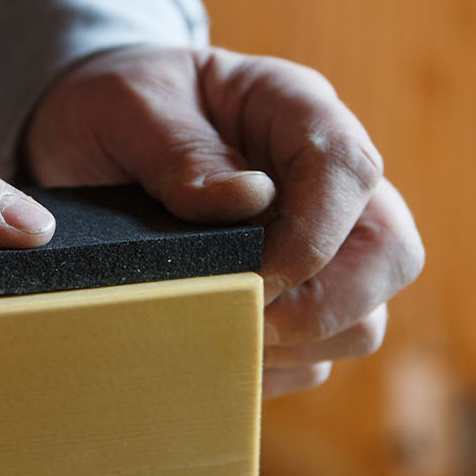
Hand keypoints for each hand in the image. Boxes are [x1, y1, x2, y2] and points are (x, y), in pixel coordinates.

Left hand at [23, 46, 423, 397]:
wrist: (85, 137)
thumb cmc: (116, 107)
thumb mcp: (126, 105)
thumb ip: (178, 149)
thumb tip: (245, 201)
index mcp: (295, 109)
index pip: (350, 169)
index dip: (315, 233)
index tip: (255, 274)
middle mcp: (325, 181)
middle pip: (390, 253)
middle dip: (326, 306)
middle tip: (244, 318)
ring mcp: (320, 244)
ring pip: (363, 320)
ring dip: (298, 345)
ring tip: (218, 333)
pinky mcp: (294, 299)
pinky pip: (314, 358)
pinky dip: (270, 370)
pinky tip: (210, 349)